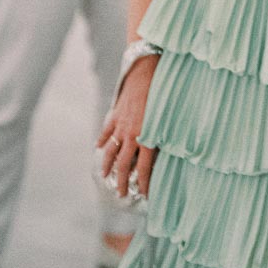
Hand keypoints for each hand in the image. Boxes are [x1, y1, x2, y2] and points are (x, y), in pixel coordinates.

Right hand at [96, 55, 158, 197]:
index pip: (143, 169)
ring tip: (105, 176)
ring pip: (110, 151)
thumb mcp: (169, 118)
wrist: (145, 72)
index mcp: (147, 138)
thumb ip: (166, 136)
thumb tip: (169, 152)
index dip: (144, 184)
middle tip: (121, 194)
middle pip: (123, 165)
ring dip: (107, 166)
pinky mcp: (115, 114)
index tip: (145, 195)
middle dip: (122, 182)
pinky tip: (98, 146)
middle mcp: (132, 135)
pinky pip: (106, 130)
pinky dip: (102, 139)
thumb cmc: (163, 94)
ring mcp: (121, 125)